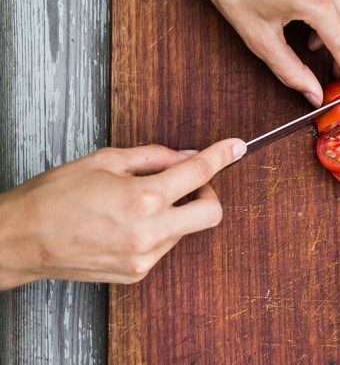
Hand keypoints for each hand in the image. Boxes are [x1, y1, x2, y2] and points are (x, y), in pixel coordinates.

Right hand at [0, 139, 245, 289]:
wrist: (20, 240)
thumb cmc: (54, 197)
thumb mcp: (105, 160)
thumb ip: (154, 157)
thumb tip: (186, 156)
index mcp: (143, 198)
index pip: (200, 173)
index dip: (222, 156)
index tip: (236, 148)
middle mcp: (150, 232)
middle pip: (212, 213)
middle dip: (208, 194)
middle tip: (187, 183)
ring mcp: (145, 257)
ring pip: (185, 229)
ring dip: (176, 211)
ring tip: (136, 203)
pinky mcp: (137, 273)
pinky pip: (164, 246)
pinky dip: (158, 230)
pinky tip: (127, 223)